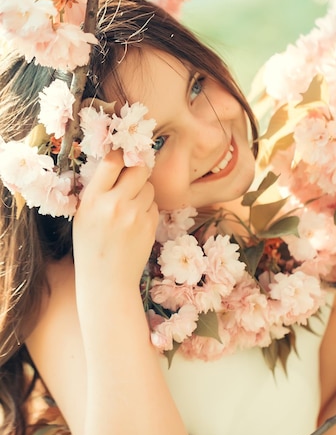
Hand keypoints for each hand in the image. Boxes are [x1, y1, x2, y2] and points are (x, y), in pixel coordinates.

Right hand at [73, 149, 158, 286]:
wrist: (107, 280)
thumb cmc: (91, 246)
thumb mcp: (83, 215)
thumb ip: (98, 190)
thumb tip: (117, 160)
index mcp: (93, 199)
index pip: (112, 161)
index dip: (121, 154)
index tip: (122, 157)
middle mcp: (115, 204)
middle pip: (139, 168)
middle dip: (137, 170)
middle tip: (132, 178)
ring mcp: (135, 216)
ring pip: (149, 187)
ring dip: (142, 192)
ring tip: (130, 208)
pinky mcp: (150, 226)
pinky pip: (154, 206)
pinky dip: (147, 210)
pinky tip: (135, 223)